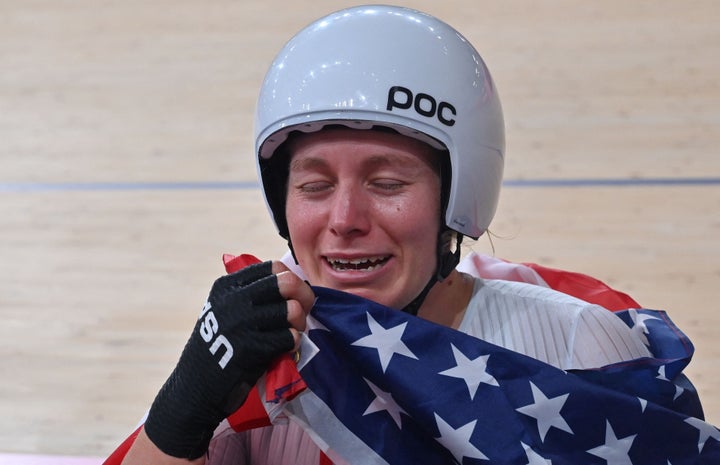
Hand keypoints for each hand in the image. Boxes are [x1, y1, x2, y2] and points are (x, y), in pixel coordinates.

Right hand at [142, 261, 313, 458]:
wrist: (194, 390)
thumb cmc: (219, 350)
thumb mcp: (226, 312)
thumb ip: (253, 296)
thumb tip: (297, 283)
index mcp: (227, 286)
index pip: (273, 267)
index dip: (292, 280)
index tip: (295, 297)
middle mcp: (232, 299)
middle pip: (287, 283)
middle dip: (304, 297)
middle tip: (302, 315)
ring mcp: (239, 323)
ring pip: (292, 310)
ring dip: (299, 325)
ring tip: (292, 334)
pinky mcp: (249, 348)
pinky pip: (289, 337)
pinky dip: (292, 344)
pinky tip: (284, 350)